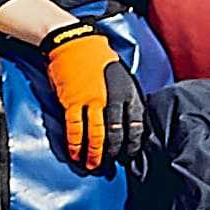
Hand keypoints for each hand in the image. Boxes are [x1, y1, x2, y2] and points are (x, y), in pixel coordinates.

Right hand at [35, 20, 141, 171]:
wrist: (73, 43)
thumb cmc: (98, 58)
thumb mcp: (122, 76)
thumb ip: (126, 98)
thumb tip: (128, 120)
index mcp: (128, 93)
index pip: (136, 126)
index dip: (133, 144)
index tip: (129, 155)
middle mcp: (112, 100)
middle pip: (115, 134)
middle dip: (113, 153)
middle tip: (110, 165)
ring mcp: (92, 102)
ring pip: (96, 135)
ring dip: (94, 154)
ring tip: (92, 166)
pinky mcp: (72, 102)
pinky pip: (75, 129)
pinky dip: (76, 144)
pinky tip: (76, 154)